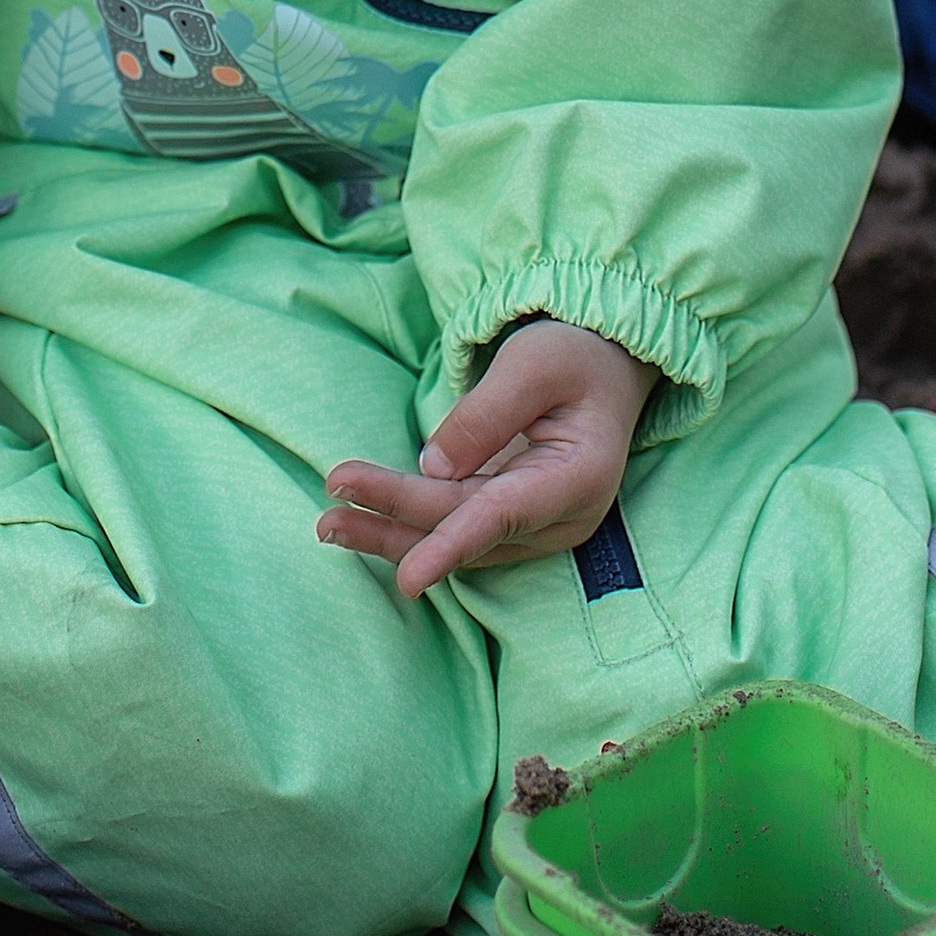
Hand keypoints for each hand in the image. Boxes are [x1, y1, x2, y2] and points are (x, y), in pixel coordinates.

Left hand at [317, 320, 656, 599]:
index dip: (451, 545)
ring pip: (456, 538)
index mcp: (578, 478)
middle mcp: (559, 516)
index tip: (408, 579)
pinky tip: (362, 525)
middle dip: (397, 521)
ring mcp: (537, 525)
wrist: (606, 367)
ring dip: (393, 534)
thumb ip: (486, 414)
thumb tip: (432, 466)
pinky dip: (410, 527)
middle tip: (329, 515)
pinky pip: (457, 530)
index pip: (502, 515)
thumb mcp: (534, 363)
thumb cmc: (574, 356)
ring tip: (330, 526)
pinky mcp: (512, 518)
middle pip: (466, 526)